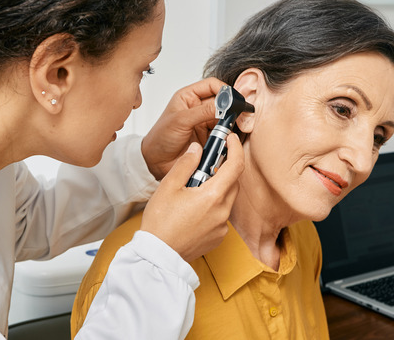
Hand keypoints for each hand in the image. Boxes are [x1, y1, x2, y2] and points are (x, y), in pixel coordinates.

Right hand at [140, 133, 243, 261]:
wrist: (158, 255)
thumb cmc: (160, 222)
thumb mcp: (169, 186)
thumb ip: (186, 164)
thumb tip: (197, 149)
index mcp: (213, 196)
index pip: (236, 166)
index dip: (235, 148)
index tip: (231, 139)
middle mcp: (222, 212)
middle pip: (232, 182)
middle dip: (223, 169)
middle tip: (205, 164)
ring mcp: (222, 227)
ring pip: (227, 199)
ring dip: (217, 189)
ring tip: (194, 189)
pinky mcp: (218, 237)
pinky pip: (221, 215)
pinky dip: (213, 206)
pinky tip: (194, 208)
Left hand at [141, 77, 226, 180]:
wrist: (156, 163)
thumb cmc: (160, 138)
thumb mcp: (180, 121)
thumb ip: (203, 111)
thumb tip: (223, 105)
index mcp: (189, 97)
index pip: (212, 85)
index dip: (224, 89)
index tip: (233, 99)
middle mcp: (198, 108)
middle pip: (222, 101)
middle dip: (230, 108)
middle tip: (236, 115)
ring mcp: (205, 123)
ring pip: (225, 118)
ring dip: (229, 123)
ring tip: (227, 129)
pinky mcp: (210, 137)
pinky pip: (224, 133)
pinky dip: (227, 136)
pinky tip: (225, 139)